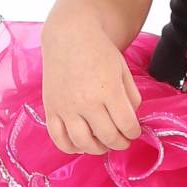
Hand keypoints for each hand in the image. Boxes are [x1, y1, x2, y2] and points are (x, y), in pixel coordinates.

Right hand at [41, 21, 142, 154]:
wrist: (69, 36)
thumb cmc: (100, 51)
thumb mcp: (123, 70)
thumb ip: (131, 96)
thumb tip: (131, 119)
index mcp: (109, 90)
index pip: (126, 125)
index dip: (134, 132)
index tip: (134, 131)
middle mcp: (86, 102)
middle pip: (108, 137)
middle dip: (120, 143)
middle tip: (123, 140)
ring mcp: (66, 107)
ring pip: (84, 143)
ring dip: (98, 149)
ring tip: (104, 144)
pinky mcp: (51, 109)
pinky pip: (59, 138)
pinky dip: (71, 148)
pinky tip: (81, 145)